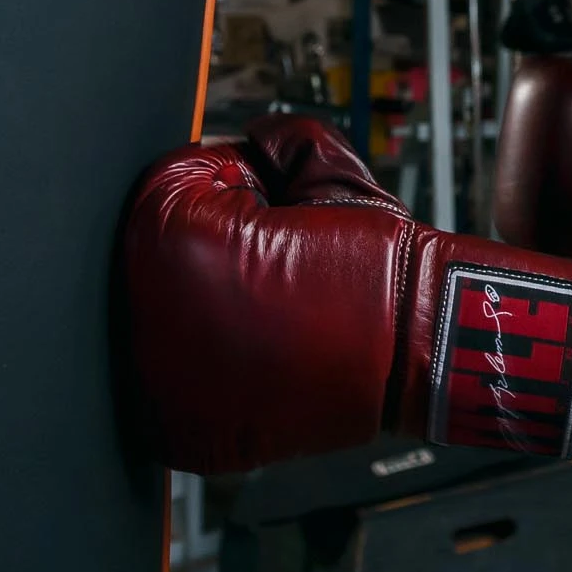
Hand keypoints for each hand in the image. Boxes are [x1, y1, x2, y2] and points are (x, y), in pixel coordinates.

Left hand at [122, 115, 571, 473]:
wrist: (424, 348)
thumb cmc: (382, 270)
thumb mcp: (329, 171)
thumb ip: (277, 140)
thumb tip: (253, 147)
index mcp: (170, 241)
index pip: (169, 184)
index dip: (235, 185)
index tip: (279, 209)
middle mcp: (147, 319)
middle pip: (154, 254)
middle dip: (210, 245)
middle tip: (279, 259)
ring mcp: (159, 387)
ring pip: (162, 318)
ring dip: (204, 305)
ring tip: (274, 305)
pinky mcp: (180, 432)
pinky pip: (176, 380)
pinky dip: (210, 362)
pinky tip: (262, 348)